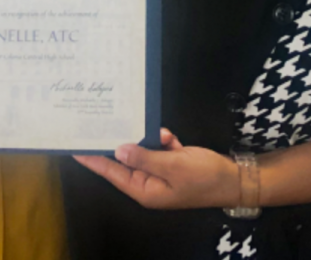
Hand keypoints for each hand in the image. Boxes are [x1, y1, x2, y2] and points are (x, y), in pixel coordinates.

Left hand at [74, 128, 239, 209]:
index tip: (75, 147)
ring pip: (143, 149)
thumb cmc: (204, 177)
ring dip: (151, 139)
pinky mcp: (170, 163)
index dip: (93, 159)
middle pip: (125, 159)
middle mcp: (148, 182)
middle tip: (107, 121)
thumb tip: (118, 150)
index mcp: (144, 190)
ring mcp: (159, 172)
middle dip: (124, 141)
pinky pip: (157, 146)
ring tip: (164, 137)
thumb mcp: (173, 166)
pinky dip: (163, 140)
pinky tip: (172, 138)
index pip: (111, 172)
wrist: (235, 178)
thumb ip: (145, 157)